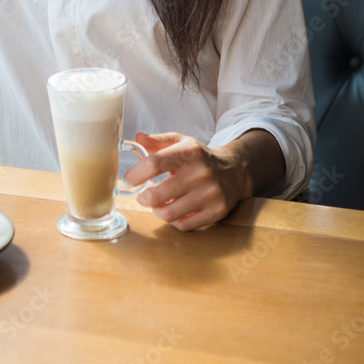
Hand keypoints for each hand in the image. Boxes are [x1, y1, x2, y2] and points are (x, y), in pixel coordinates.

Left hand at [124, 131, 246, 231]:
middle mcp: (201, 172)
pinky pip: (184, 225)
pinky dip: (173, 220)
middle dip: (143, 198)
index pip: (154, 164)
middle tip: (142, 195)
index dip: (136, 174)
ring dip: (157, 210)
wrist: (233, 171)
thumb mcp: (181, 142)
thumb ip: (158, 141)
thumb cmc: (199, 157)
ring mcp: (210, 193)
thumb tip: (137, 138)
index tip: (129, 179)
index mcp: (189, 152)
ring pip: (169, 213)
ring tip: (157, 203)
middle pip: (158, 194)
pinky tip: (173, 210)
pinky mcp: (217, 211)